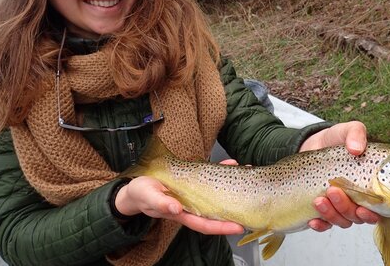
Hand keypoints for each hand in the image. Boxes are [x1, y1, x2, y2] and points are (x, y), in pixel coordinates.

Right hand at [114, 176, 243, 235]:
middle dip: (234, 208)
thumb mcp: (148, 197)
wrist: (137, 186)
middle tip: (252, 203)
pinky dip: (220, 170)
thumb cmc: (141, 194)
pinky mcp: (193, 182)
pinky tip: (230, 163)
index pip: (205, 224)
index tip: (238, 227)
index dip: (221, 226)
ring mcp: (194, 194)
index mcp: (182, 214)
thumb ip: (161, 203)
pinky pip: (210, 178)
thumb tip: (175, 208)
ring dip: (232, 186)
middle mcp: (192, 206)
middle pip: (216, 211)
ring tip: (248, 176)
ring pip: (216, 193)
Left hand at [299, 121, 379, 230]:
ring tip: (319, 199)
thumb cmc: (335, 139)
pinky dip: (319, 225)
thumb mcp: (347, 130)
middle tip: (333, 191)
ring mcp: (339, 205)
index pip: (377, 209)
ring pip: (341, 221)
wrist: (312, 144)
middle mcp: (356, 199)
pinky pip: (323, 225)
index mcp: (369, 185)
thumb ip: (356, 133)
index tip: (362, 208)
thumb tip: (356, 148)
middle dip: (345, 208)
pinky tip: (312, 219)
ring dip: (331, 214)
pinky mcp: (322, 209)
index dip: (371, 214)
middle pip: (356, 216)